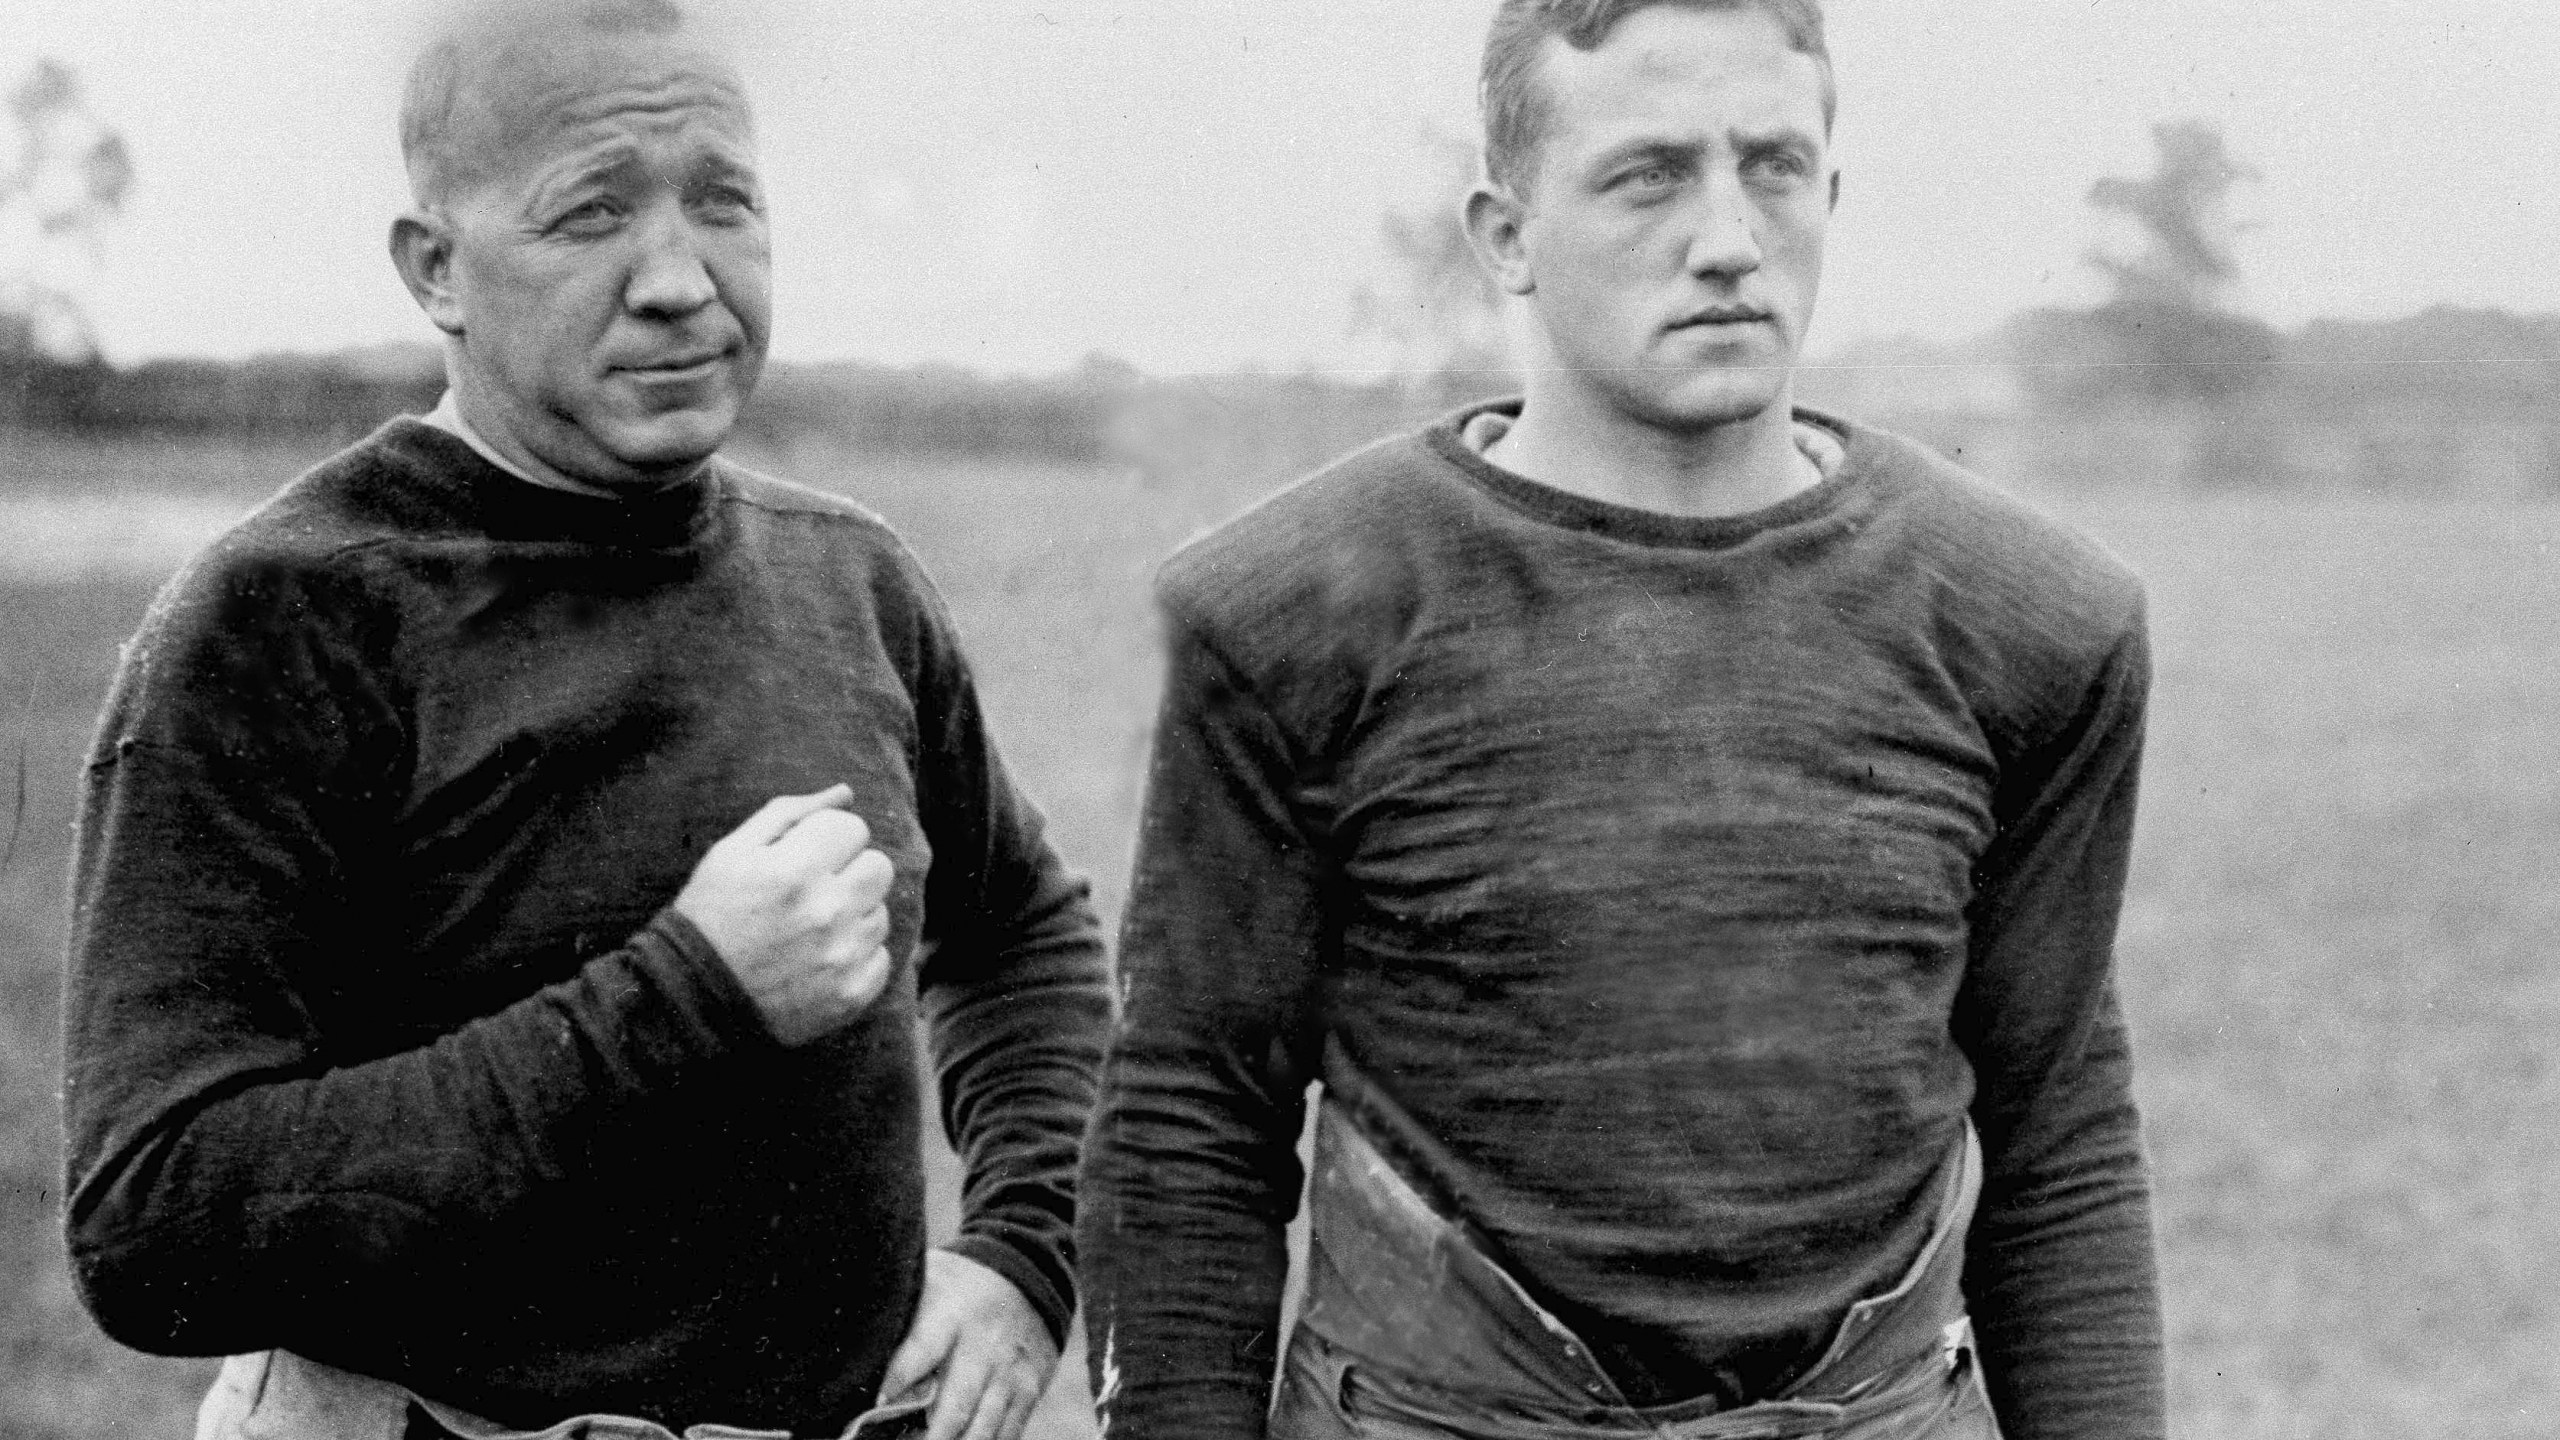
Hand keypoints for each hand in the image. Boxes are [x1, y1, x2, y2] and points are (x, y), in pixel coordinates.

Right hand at [673, 785, 896, 1046]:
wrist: (694, 999)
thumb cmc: (712, 914)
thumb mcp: (733, 851)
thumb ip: (790, 813)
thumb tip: (845, 793)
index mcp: (795, 870)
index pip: (854, 827)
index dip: (827, 839)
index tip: (802, 859)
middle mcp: (826, 912)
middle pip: (879, 867)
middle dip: (849, 872)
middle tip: (812, 892)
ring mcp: (842, 957)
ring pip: (880, 913)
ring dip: (852, 916)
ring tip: (809, 931)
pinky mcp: (851, 994)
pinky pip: (880, 958)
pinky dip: (856, 958)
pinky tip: (817, 962)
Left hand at [878, 1250, 1058, 1439]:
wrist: (1027, 1279)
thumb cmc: (956, 1288)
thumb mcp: (927, 1283)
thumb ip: (898, 1316)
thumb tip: (854, 1343)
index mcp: (951, 1315)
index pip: (923, 1348)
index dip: (901, 1376)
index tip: (880, 1400)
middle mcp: (983, 1347)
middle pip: (956, 1405)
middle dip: (932, 1438)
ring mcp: (1009, 1373)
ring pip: (982, 1429)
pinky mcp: (1028, 1391)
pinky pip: (1007, 1433)